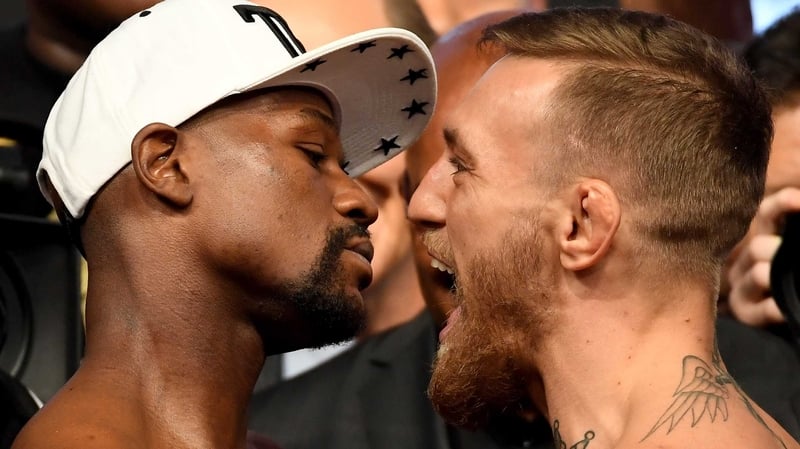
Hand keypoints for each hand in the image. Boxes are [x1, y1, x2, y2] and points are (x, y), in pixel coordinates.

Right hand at [726, 187, 799, 326]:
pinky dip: (776, 308)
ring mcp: (742, 288)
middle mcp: (745, 261)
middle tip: (795, 256)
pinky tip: (786, 309)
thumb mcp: (786, 253)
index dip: (782, 204)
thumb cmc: (787, 277)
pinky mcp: (745, 314)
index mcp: (760, 240)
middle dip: (780, 250)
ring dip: (777, 277)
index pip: (766, 214)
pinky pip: (761, 309)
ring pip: (757, 274)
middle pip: (757, 246)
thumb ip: (791, 234)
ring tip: (792, 282)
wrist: (777, 322)